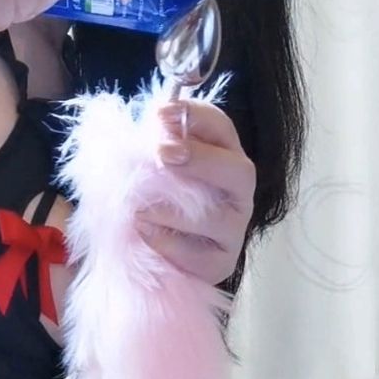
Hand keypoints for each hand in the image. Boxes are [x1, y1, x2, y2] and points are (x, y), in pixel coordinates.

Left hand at [140, 101, 256, 286]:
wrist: (153, 259)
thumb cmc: (155, 204)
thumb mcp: (151, 168)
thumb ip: (156, 145)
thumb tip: (154, 124)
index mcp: (223, 158)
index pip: (222, 129)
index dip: (195, 117)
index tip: (160, 114)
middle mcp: (237, 193)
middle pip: (238, 171)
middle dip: (200, 159)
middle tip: (162, 154)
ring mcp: (233, 231)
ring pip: (218, 217)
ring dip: (175, 210)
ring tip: (140, 209)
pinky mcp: (221, 264)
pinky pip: (201, 255)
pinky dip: (168, 243)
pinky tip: (144, 233)